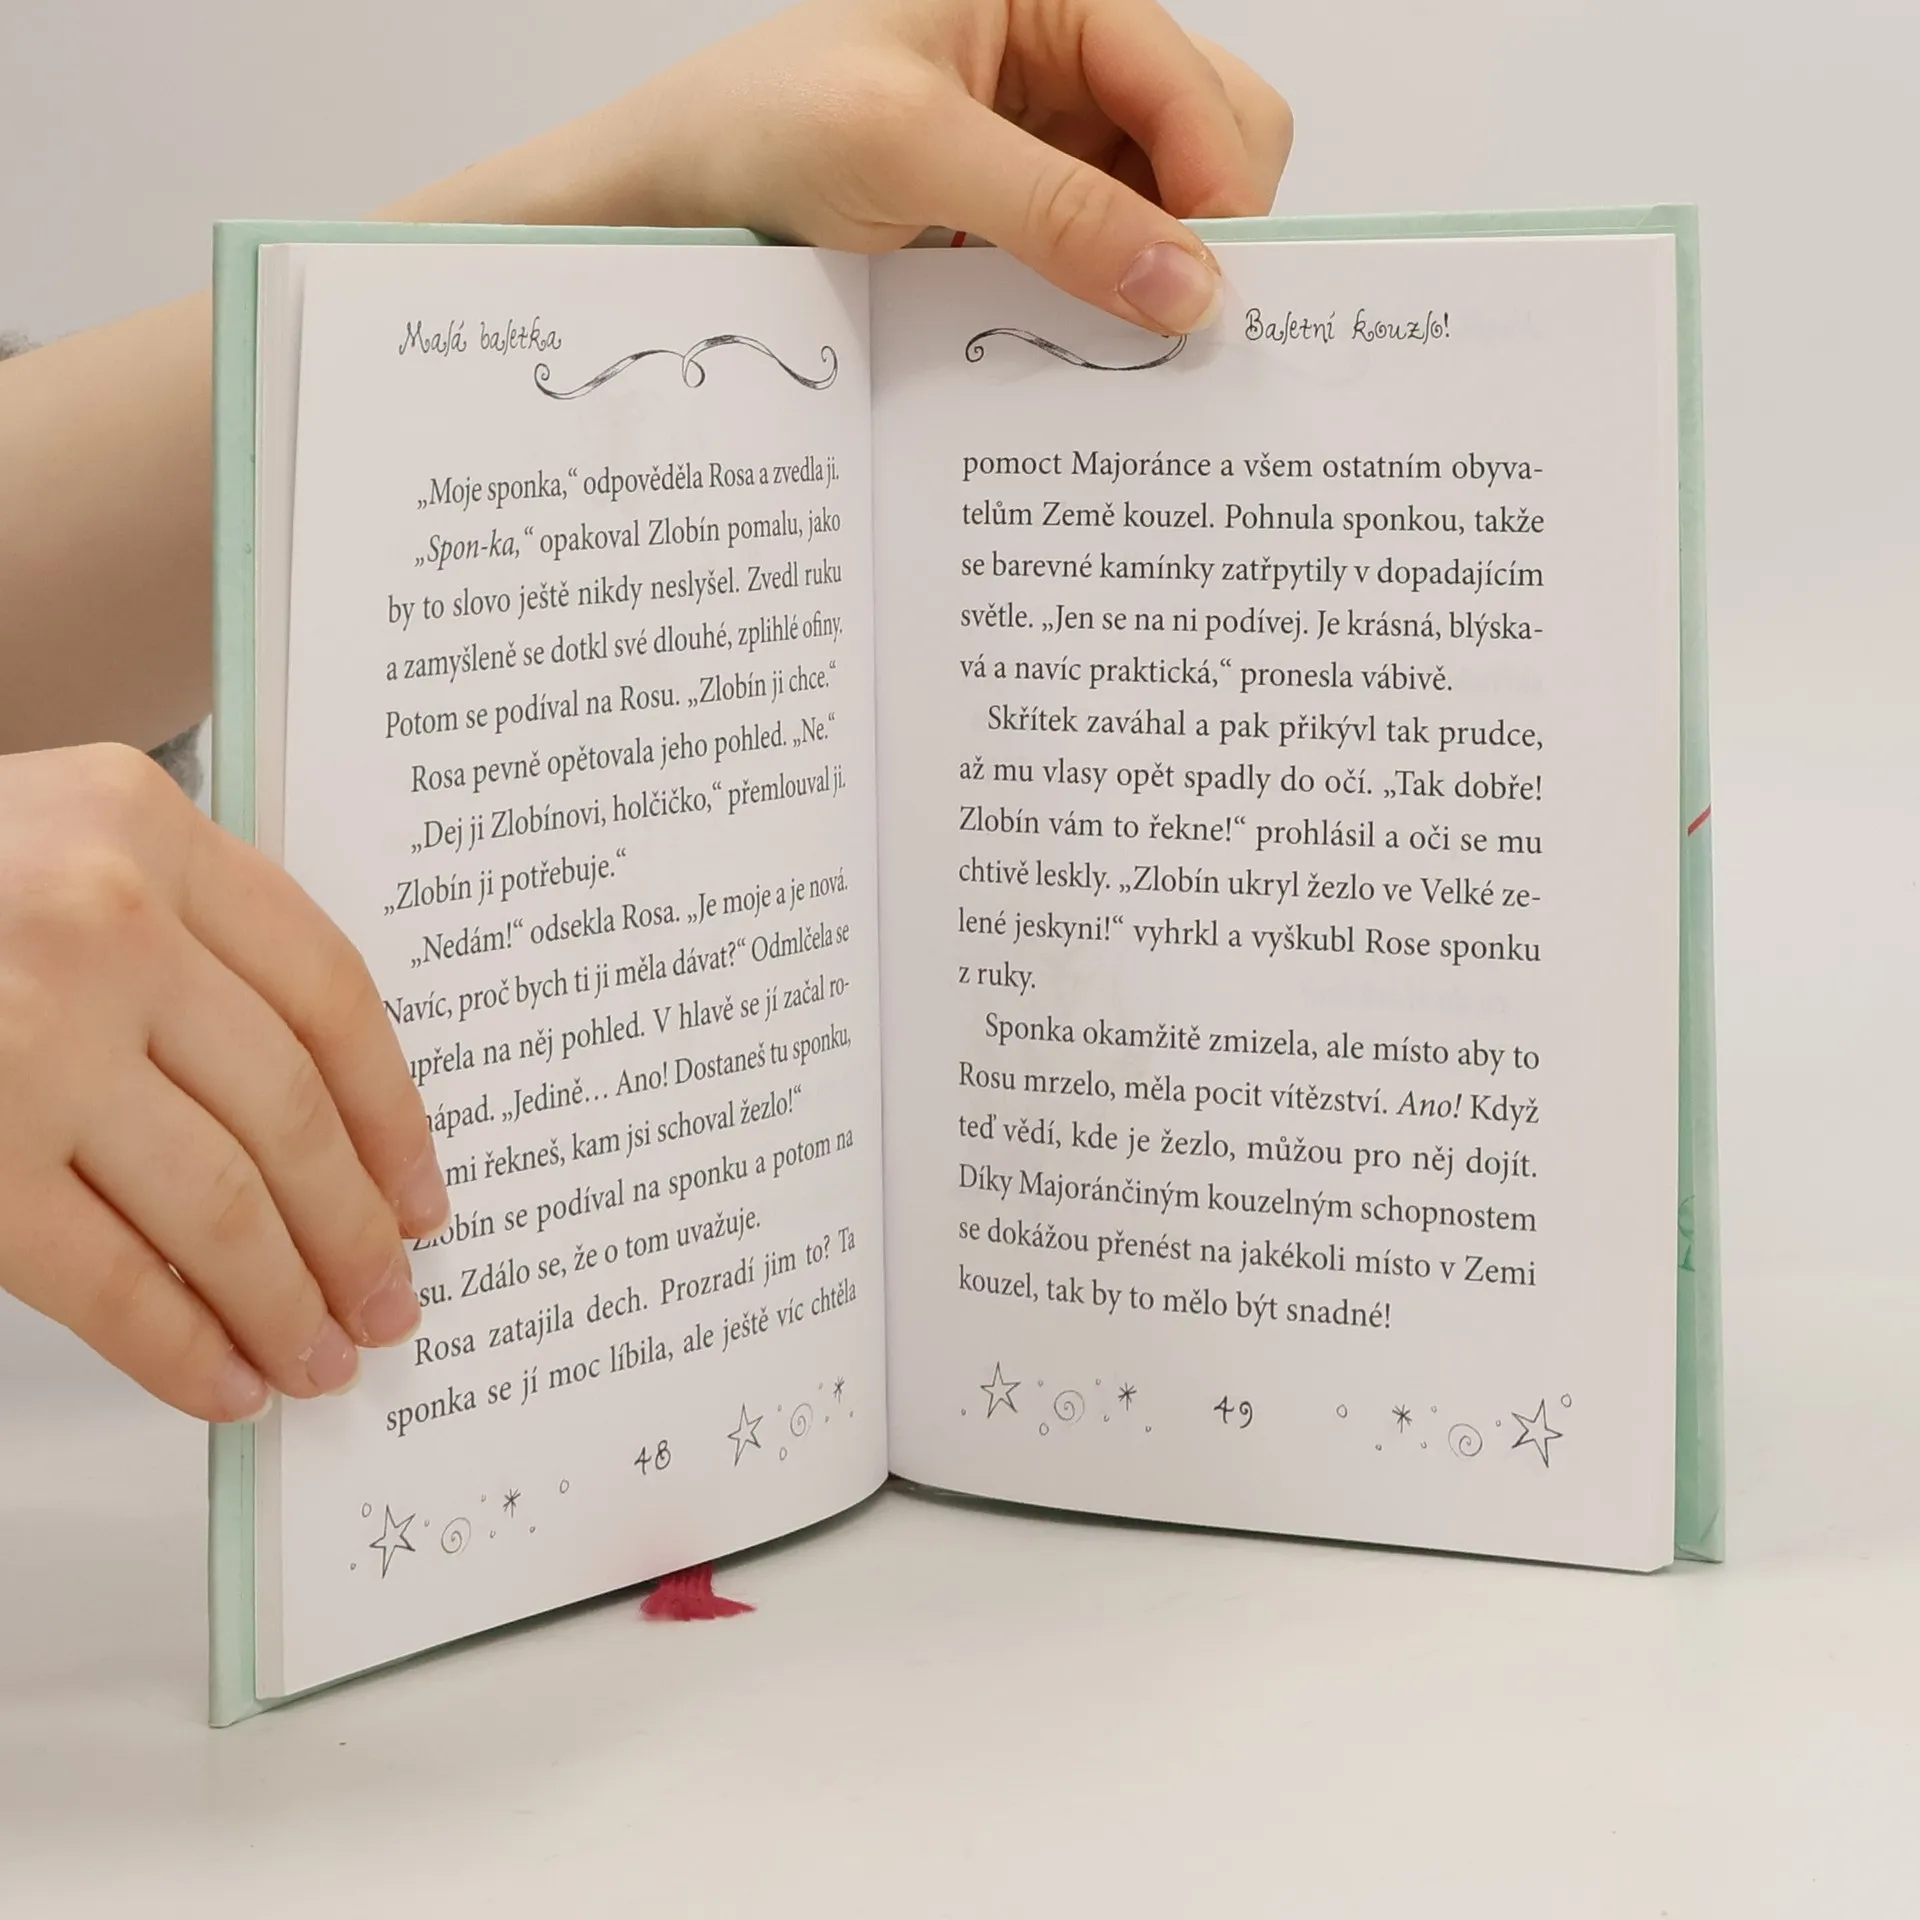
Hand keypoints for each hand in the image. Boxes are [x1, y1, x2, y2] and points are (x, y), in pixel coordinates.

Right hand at [0, 747, 446, 1419]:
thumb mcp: (61, 846)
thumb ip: (185, 934)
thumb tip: (325, 1114)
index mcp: (142, 826)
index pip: (329, 993)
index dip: (393, 1115)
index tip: (420, 1194)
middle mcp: (98, 921)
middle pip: (289, 1110)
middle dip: (353, 1233)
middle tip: (387, 1302)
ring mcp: (27, 1040)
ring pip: (220, 1204)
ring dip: (285, 1303)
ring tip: (321, 1357)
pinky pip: (104, 1277)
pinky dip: (179, 1345)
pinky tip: (223, 1380)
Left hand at [395, 0, 1292, 335]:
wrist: (664, 205)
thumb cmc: (756, 128)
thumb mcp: (909, 150)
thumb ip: (1058, 212)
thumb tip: (1188, 288)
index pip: (1198, 88)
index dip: (1221, 194)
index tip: (1212, 302)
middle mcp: (1063, 61)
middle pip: (1208, 144)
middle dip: (1201, 235)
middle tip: (1168, 331)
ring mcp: (1044, 144)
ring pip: (1163, 214)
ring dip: (1150, 283)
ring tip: (1115, 350)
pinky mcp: (1016, 218)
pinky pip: (1100, 262)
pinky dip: (1102, 309)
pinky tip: (1076, 348)